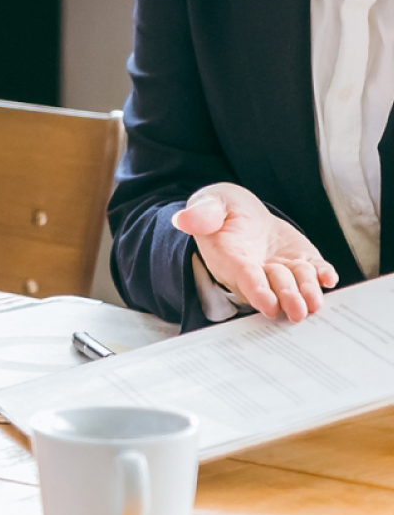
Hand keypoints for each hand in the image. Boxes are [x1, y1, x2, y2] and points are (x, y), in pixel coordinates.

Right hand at [171, 183, 338, 321]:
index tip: (269, 305)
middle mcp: (255, 269)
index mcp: (229, 258)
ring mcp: (278, 268)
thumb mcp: (209, 204)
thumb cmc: (221, 210)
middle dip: (287, 297)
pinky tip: (328, 278)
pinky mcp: (298, 261)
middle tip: (299, 310)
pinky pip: (312, 271)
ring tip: (316, 302)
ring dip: (306, 292)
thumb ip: (201, 213)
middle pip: (273, 286)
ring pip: (295, 282)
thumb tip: (184, 219)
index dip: (257, 291)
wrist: (241, 214)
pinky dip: (321, 276)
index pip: (245, 278)